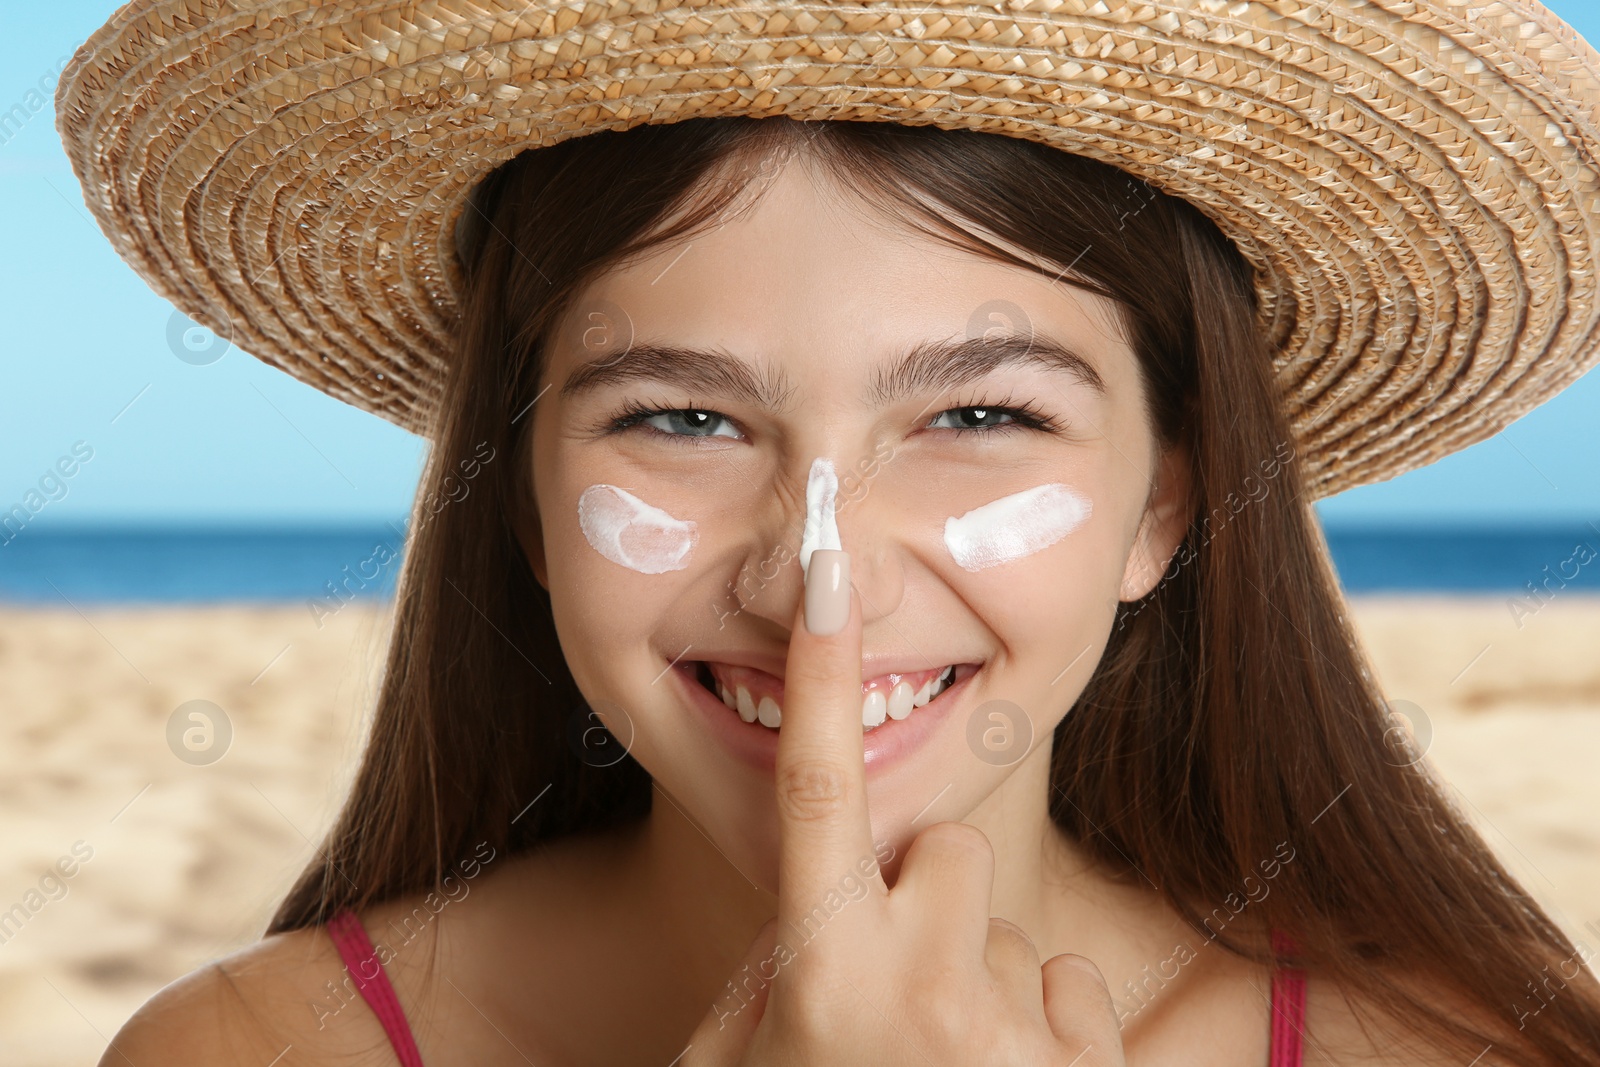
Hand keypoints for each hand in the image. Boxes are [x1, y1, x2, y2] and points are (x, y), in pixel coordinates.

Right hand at [682, 548, 1125, 1064]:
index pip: (812, 786)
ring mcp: (1009, 1041)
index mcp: (815, 970)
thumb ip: (764, 980)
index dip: (817, 669)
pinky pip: (1072, 988)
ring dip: (978, 982)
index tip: (831, 566)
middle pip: (942, 854)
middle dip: (919, 903)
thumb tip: (806, 908)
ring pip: (1007, 930)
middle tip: (889, 997)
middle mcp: (916, 992)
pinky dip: (1042, 1028)